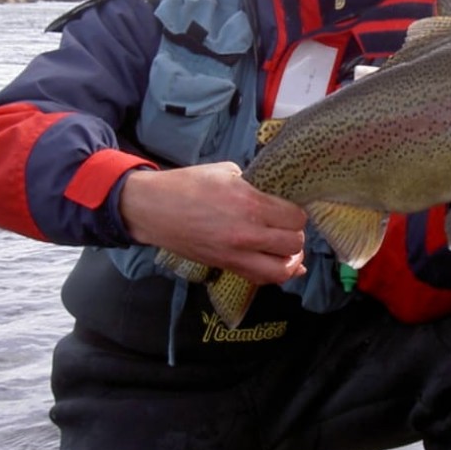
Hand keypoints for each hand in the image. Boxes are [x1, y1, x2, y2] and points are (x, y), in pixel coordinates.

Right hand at [119, 162, 307, 283]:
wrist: (153, 209)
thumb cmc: (187, 185)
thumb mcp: (226, 171)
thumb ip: (254, 185)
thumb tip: (271, 195)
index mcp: (250, 204)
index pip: (295, 218)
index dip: (296, 213)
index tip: (289, 209)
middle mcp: (247, 233)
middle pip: (294, 244)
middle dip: (296, 234)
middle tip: (288, 226)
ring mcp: (236, 254)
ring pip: (282, 270)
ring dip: (291, 259)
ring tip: (287, 249)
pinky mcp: (226, 266)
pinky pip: (261, 278)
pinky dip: (275, 273)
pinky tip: (280, 264)